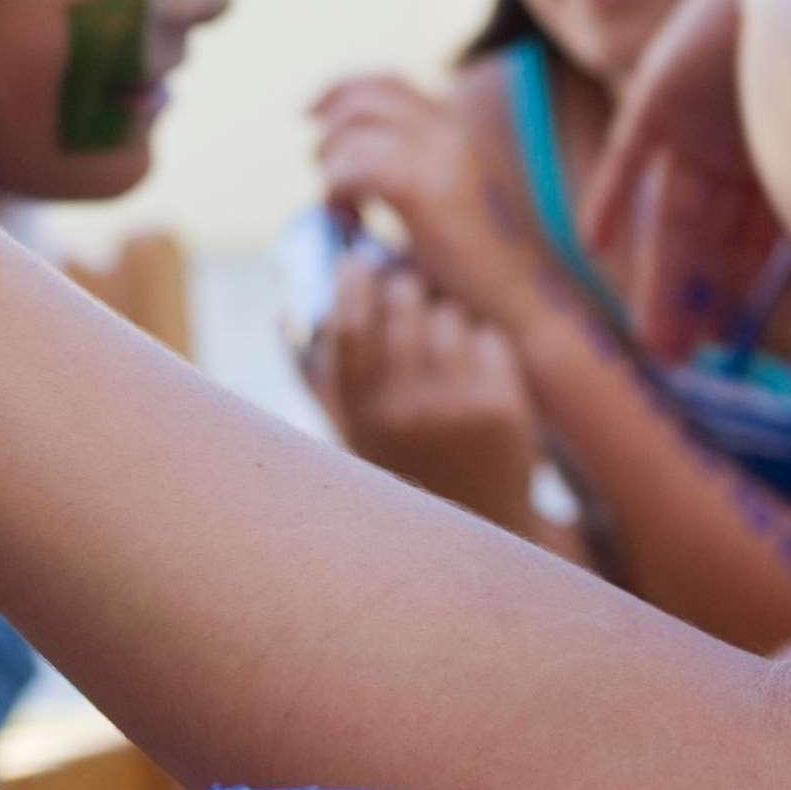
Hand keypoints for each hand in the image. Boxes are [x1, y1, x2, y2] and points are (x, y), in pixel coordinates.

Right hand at [299, 256, 543, 530]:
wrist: (477, 527)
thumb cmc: (402, 470)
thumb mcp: (348, 431)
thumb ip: (315, 374)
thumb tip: (286, 309)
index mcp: (358, 413)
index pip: (349, 324)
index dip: (351, 281)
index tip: (357, 262)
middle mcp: (406, 409)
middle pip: (404, 303)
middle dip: (405, 287)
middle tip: (407, 292)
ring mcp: (458, 407)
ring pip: (449, 314)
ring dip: (445, 317)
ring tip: (443, 348)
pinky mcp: (504, 407)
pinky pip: (489, 337)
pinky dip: (482, 343)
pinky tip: (475, 373)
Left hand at [309, 74, 548, 327]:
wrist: (523, 296)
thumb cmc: (482, 262)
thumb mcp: (448, 199)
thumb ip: (411, 170)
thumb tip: (353, 161)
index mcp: (456, 128)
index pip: (387, 83)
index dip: (341, 89)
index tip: (309, 112)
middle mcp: (449, 132)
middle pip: (365, 97)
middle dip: (327, 120)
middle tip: (315, 161)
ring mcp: (439, 156)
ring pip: (354, 134)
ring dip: (332, 166)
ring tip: (340, 207)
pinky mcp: (425, 189)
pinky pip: (355, 170)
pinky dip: (339, 191)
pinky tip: (351, 221)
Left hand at [578, 0, 780, 355]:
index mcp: (789, 152)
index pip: (760, 236)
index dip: (743, 288)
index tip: (732, 342)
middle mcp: (742, 141)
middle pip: (711, 234)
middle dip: (696, 295)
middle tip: (682, 358)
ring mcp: (699, 119)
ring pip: (674, 214)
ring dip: (660, 273)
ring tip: (655, 338)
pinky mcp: (660, 96)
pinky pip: (628, 158)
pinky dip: (611, 199)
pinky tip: (596, 248)